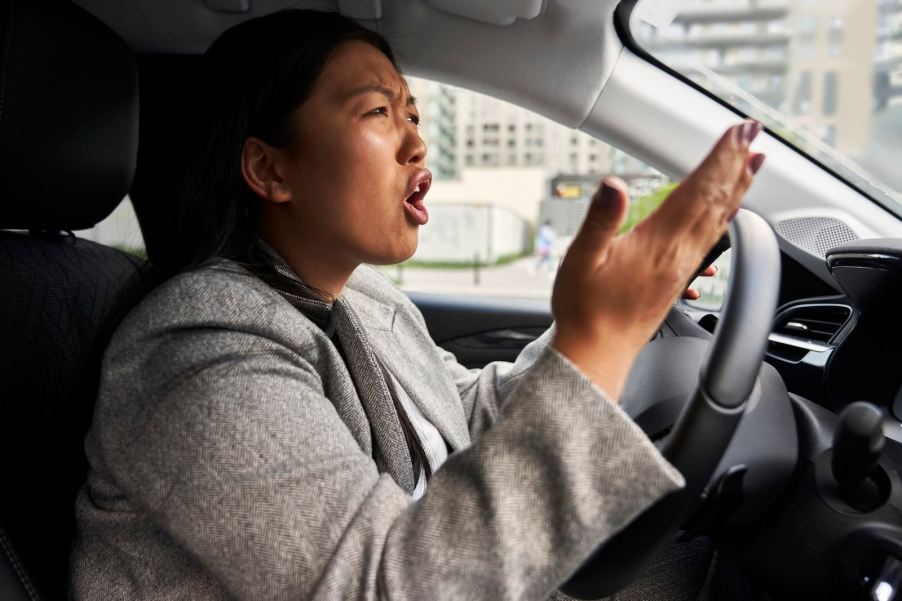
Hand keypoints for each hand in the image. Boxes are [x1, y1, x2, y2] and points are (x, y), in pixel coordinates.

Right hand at [551, 121, 764, 398]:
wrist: (596, 353)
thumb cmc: (585, 310)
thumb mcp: (580, 259)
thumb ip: (600, 219)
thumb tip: (612, 184)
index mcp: (659, 243)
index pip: (698, 189)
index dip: (720, 157)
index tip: (736, 132)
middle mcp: (680, 253)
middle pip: (717, 200)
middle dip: (736, 162)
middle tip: (753, 133)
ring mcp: (683, 267)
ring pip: (720, 219)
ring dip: (738, 187)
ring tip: (753, 163)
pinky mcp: (679, 278)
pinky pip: (712, 238)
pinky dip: (726, 216)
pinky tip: (728, 212)